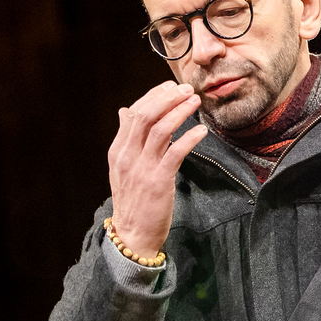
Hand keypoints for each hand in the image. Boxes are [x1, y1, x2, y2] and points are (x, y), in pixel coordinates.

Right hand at [107, 82, 208, 257]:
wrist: (132, 234)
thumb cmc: (133, 199)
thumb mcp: (123, 166)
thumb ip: (126, 138)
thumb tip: (124, 110)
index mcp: (119, 150)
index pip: (135, 112)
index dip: (154, 95)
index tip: (172, 86)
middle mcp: (128, 156)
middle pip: (146, 115)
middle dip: (168, 98)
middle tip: (187, 89)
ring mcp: (142, 168)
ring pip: (160, 129)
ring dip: (180, 111)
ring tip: (195, 101)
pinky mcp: (159, 181)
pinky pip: (176, 152)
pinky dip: (189, 137)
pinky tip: (201, 130)